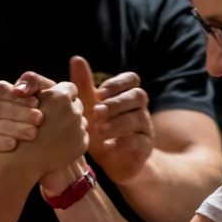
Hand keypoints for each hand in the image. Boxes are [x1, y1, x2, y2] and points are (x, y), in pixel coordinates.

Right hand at [0, 72, 49, 155]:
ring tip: (33, 133)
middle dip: (18, 113)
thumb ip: (34, 82)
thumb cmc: (52, 113)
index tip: (36, 103)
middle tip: (39, 119)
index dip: (14, 95)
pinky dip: (0, 142)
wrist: (58, 142)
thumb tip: (17, 90)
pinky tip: (14, 144)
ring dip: (13, 128)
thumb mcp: (48, 93)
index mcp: (5, 96)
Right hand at [7, 80, 88, 179]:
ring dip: (69, 125)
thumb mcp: (27, 101)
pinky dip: (72, 140)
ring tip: (52, 133)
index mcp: (60, 96)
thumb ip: (42, 89)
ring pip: (79, 121)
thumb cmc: (19, 127)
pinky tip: (57, 144)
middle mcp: (73, 110)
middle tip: (52, 119)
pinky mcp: (82, 144)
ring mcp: (79, 128)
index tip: (52, 103)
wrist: (21, 160)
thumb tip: (56, 88)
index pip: (69, 88)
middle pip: (76, 104)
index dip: (60, 94)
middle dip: (66, 110)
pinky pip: (81, 137)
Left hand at [69, 56, 153, 182]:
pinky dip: (123, 142)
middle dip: (116, 102)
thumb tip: (76, 58)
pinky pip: (140, 142)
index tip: (99, 93)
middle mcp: (140, 109)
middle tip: (96, 112)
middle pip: (138, 96)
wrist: (112, 163)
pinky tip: (108, 145)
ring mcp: (145, 128)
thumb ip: (84, 85)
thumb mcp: (89, 107)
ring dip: (117, 122)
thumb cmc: (99, 130)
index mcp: (127, 95)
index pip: (132, 79)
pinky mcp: (145, 148)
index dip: (117, 83)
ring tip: (99, 129)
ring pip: (138, 118)